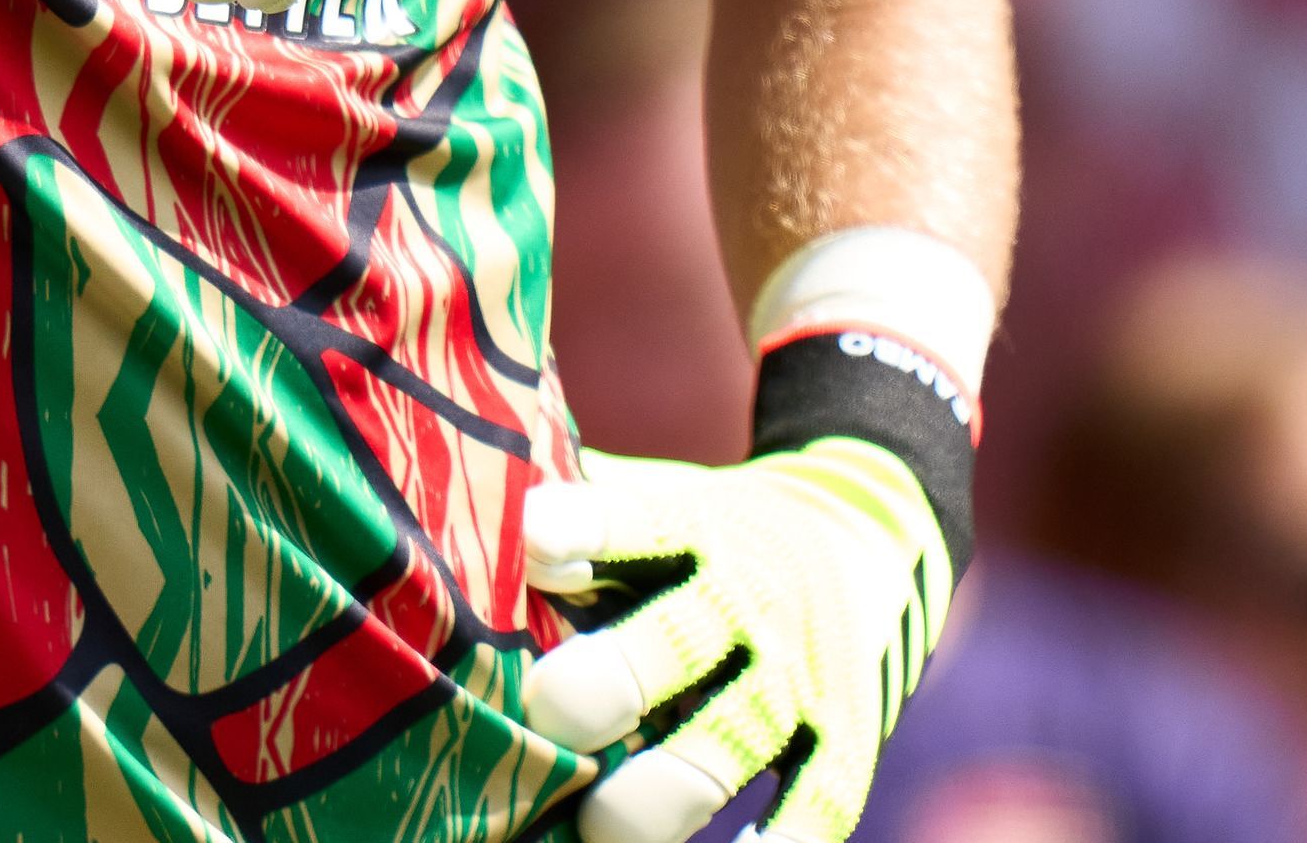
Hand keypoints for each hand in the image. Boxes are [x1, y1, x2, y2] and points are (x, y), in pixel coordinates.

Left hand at [520, 440, 956, 842]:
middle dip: (600, 688)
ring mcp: (800, 673)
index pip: (631, 519)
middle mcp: (749, 596)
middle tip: (546, 721)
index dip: (580, 529)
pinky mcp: (848, 735)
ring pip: (724, 745)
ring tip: (595, 830)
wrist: (868, 528)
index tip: (535, 543)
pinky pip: (818, 805)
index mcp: (690, 525)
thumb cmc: (705, 533)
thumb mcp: (654, 497)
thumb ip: (569, 516)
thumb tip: (438, 523)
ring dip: (652, 799)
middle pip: (672, 643)